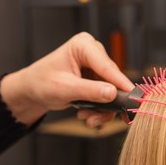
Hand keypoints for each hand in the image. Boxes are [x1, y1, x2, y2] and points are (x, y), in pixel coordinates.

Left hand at [0, 32, 134, 126]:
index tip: (133, 98)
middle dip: (107, 102)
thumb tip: (113, 93)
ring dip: (102, 109)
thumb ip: (89, 91)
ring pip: (112, 91)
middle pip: (113, 80)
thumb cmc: (41, 83)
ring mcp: (97, 67)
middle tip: (97, 118)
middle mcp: (94, 53)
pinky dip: (100, 109)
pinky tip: (87, 115)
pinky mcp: (98, 79)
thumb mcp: (64, 88)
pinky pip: (108, 96)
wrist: (33, 91)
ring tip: (86, 118)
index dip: (120, 83)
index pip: (107, 66)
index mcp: (84, 46)